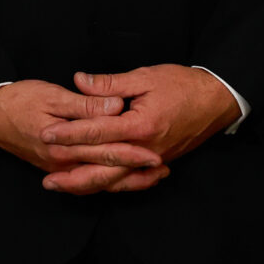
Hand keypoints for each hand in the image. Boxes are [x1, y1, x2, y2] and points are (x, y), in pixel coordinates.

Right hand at [0, 79, 163, 195]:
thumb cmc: (18, 100)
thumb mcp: (52, 96)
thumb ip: (85, 104)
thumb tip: (115, 107)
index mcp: (63, 146)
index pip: (105, 152)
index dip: (132, 153)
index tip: (156, 153)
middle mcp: (62, 163)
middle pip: (105, 173)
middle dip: (136, 173)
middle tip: (163, 170)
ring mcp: (58, 169)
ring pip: (98, 182)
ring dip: (125, 182)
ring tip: (152, 178)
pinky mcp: (56, 168)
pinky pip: (86, 182)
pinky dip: (107, 182)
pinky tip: (122, 179)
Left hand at [35, 67, 240, 193]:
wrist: (217, 100)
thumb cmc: (183, 85)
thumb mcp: (145, 76)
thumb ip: (110, 83)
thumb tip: (80, 81)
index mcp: (141, 125)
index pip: (97, 132)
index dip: (69, 134)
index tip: (46, 134)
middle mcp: (146, 149)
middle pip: (103, 168)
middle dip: (72, 173)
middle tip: (46, 177)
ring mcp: (153, 160)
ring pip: (115, 180)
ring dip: (87, 185)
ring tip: (62, 187)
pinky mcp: (158, 163)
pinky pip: (131, 181)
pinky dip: (110, 186)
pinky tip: (93, 187)